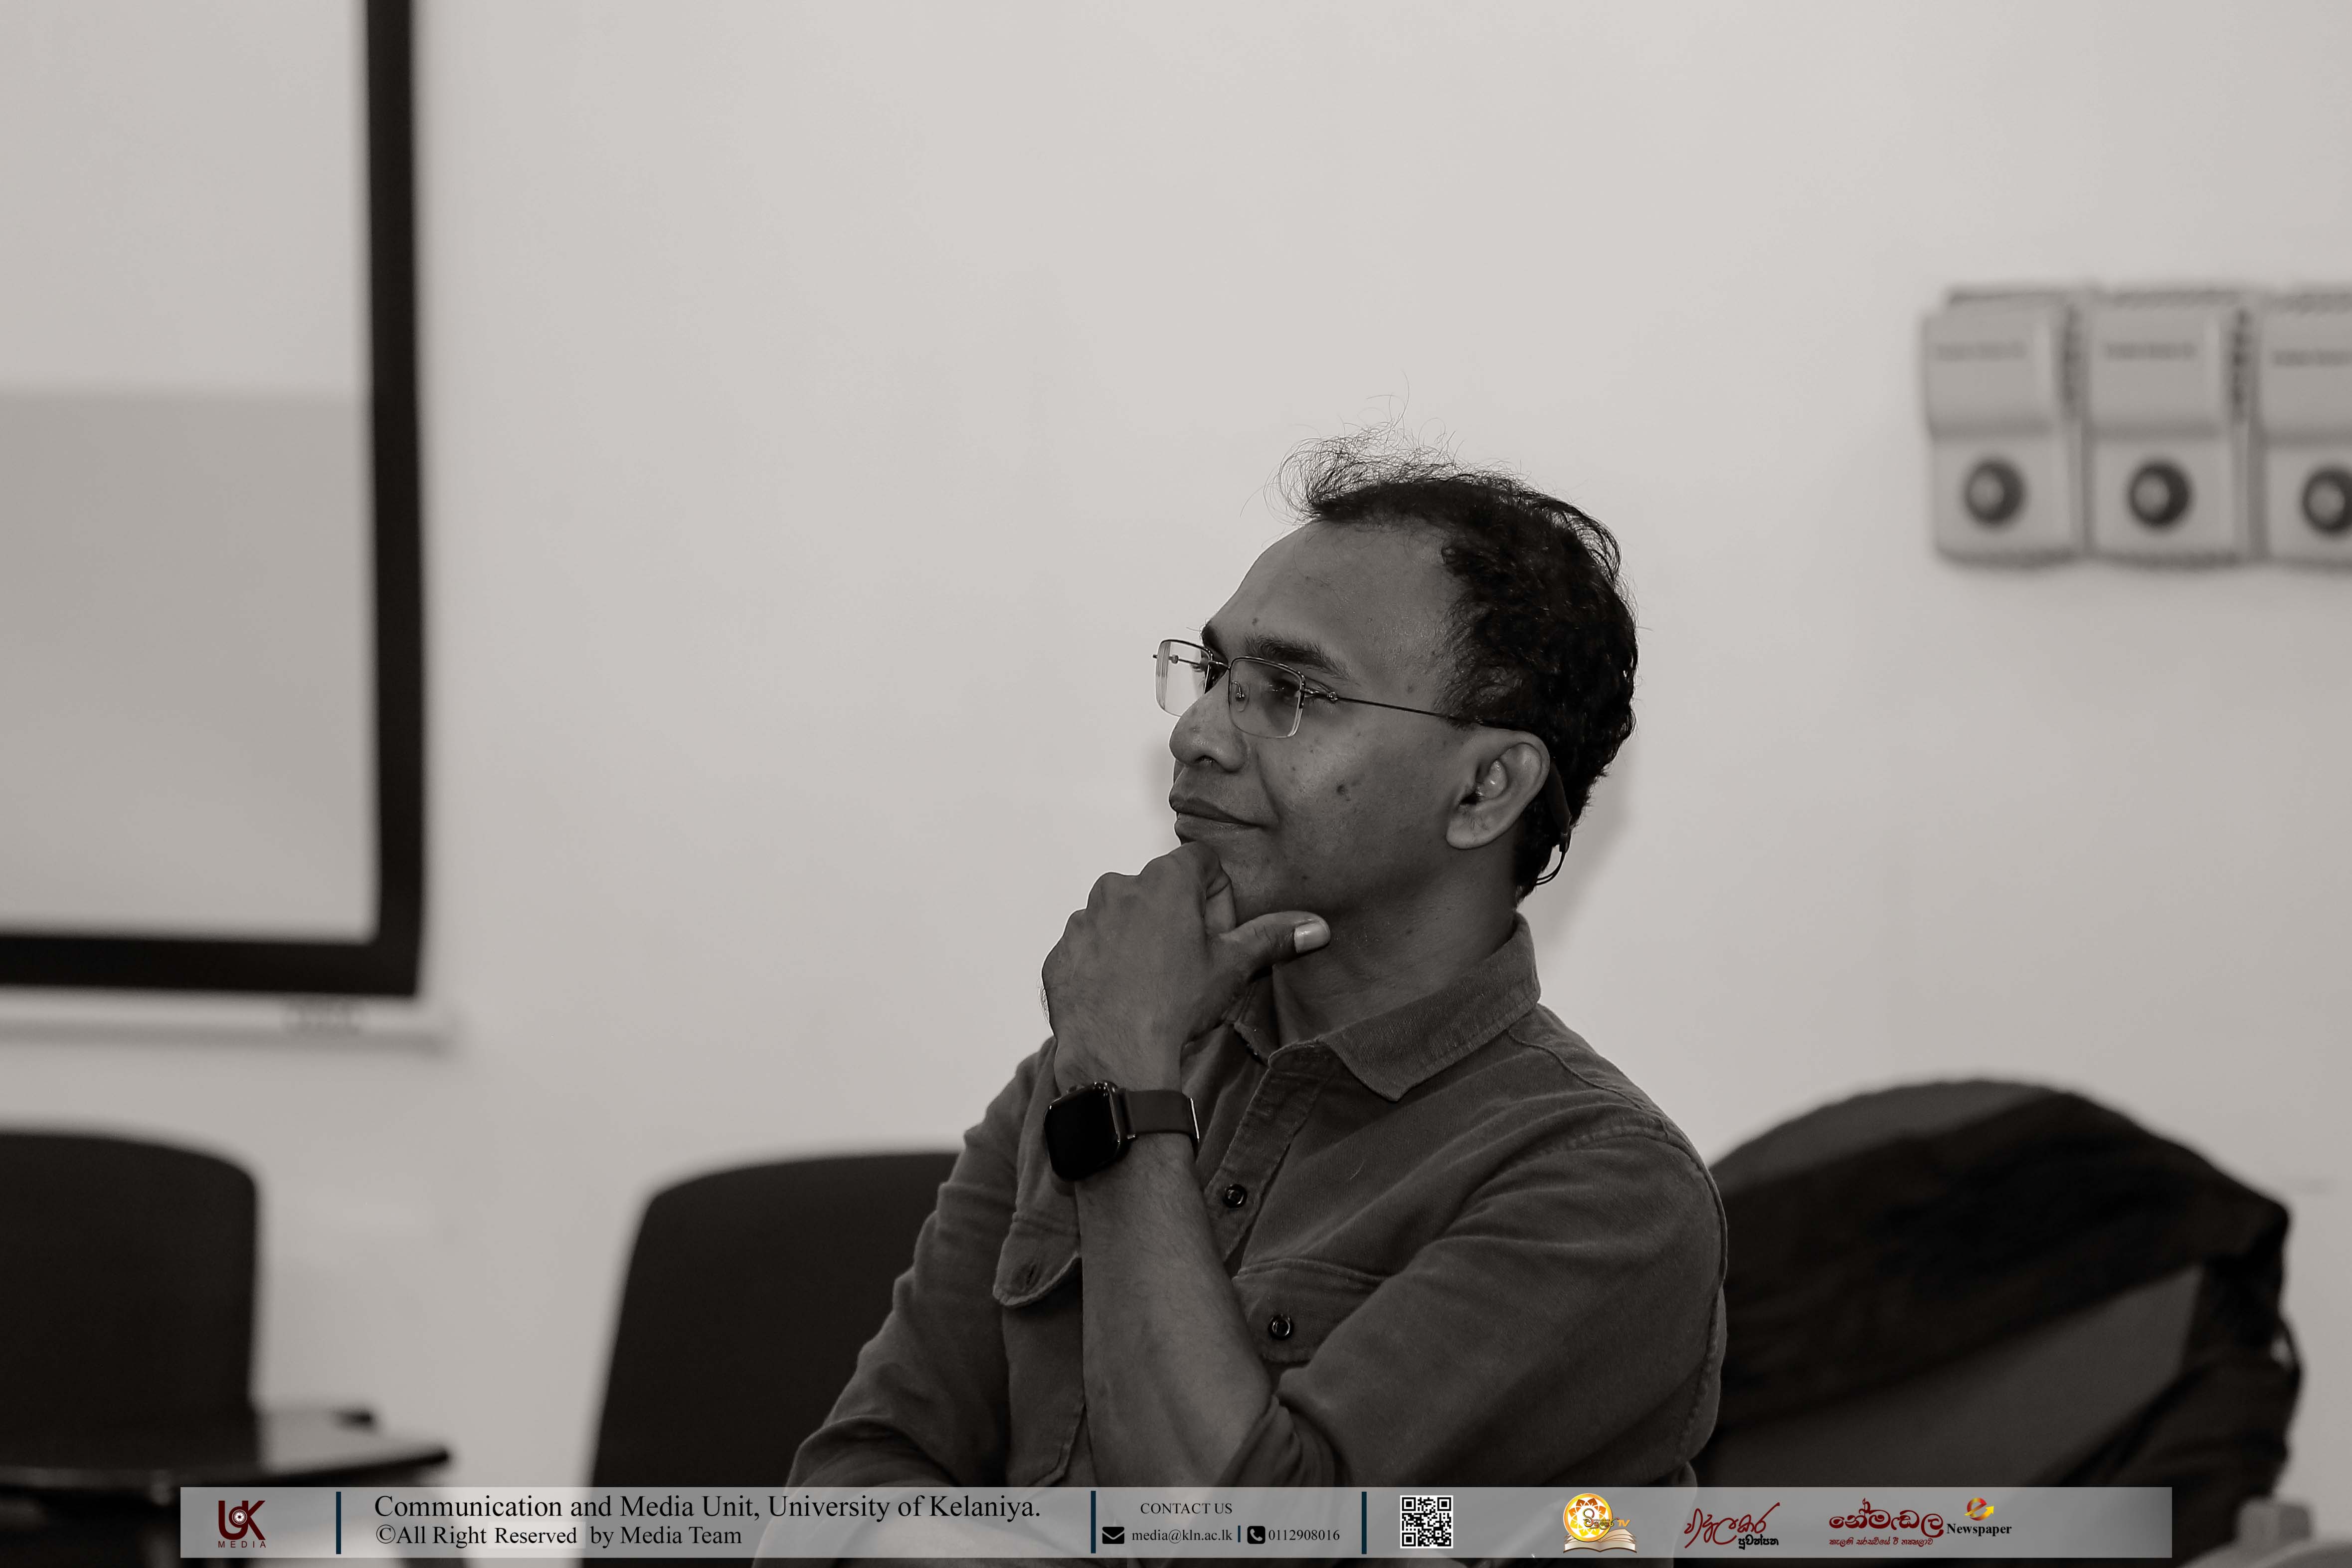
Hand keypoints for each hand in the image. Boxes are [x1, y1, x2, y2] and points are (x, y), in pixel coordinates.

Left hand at [1042, 842, 1327, 1090]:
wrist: (1116, 1054)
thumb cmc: (1176, 1003)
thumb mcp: (1232, 967)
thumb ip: (1272, 937)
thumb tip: (1317, 927)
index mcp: (1164, 879)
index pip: (1202, 862)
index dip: (1217, 896)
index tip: (1217, 935)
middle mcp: (1118, 887)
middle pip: (1159, 889)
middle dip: (1177, 917)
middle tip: (1189, 965)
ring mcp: (1083, 920)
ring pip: (1121, 917)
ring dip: (1138, 939)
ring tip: (1153, 984)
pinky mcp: (1061, 952)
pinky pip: (1089, 948)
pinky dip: (1105, 964)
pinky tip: (1122, 995)